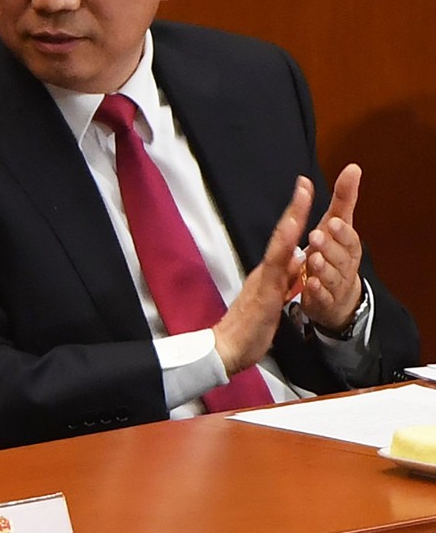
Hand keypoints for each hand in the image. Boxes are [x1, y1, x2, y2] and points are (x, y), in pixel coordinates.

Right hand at [214, 176, 311, 374]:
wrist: (227, 350)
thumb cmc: (248, 330)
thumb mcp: (272, 302)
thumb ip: (283, 280)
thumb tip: (295, 258)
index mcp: (269, 275)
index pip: (285, 241)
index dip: (295, 217)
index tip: (305, 194)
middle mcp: (266, 271)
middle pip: (282, 235)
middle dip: (295, 208)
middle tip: (305, 183)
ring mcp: (264, 279)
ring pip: (279, 244)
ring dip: (291, 219)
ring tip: (302, 196)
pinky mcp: (264, 291)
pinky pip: (276, 265)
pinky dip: (284, 246)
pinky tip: (292, 233)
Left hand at [300, 164, 363, 331]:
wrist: (338, 296)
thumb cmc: (336, 254)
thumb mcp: (338, 226)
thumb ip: (344, 199)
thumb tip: (352, 168)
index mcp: (346, 245)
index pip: (348, 236)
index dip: (342, 230)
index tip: (332, 221)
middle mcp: (343, 264)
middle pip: (340, 256)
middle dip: (330, 246)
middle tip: (316, 236)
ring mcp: (334, 284)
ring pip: (331, 276)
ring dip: (322, 267)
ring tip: (312, 259)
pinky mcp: (323, 301)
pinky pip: (321, 297)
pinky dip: (317, 291)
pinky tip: (310, 285)